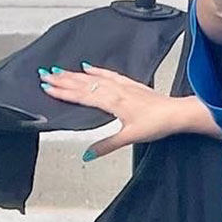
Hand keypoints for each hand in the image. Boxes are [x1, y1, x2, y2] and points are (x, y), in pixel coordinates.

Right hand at [39, 63, 182, 158]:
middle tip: (44, 74)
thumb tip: (87, 154)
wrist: (177, 113)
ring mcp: (124, 86)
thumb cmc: (157, 124)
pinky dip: (97, 70)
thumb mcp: (129, 137)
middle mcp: (116, 91)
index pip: (82, 96)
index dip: (63, 92)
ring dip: (75, 74)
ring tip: (59, 70)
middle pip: (84, 84)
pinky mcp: (132, 84)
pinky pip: (110, 74)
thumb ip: (106, 145)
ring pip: (94, 77)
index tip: (46, 87)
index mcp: (112, 102)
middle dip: (63, 79)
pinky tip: (89, 67)